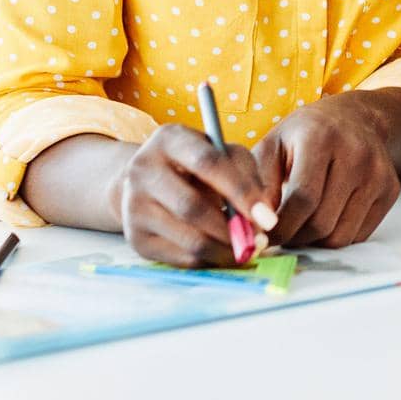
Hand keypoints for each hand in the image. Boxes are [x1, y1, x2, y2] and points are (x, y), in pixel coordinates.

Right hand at [112, 124, 277, 267]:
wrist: (149, 179)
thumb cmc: (198, 164)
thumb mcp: (223, 153)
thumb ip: (247, 175)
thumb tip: (264, 215)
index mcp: (169, 139)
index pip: (208, 163)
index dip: (241, 192)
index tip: (267, 217)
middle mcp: (143, 169)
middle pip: (192, 207)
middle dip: (231, 229)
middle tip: (258, 241)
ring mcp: (133, 205)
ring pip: (187, 238)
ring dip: (224, 249)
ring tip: (246, 249)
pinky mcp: (134, 237)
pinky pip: (179, 258)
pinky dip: (208, 260)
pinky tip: (223, 253)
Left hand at [253, 94, 400, 248]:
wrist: (354, 117)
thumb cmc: (306, 133)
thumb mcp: (272, 145)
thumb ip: (258, 184)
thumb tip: (257, 225)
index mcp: (321, 138)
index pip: (303, 199)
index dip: (281, 228)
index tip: (267, 236)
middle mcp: (356, 153)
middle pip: (321, 222)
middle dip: (296, 237)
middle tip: (284, 233)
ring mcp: (378, 171)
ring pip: (341, 236)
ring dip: (317, 241)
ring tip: (303, 224)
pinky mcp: (390, 188)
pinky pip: (359, 235)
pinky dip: (338, 235)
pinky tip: (328, 216)